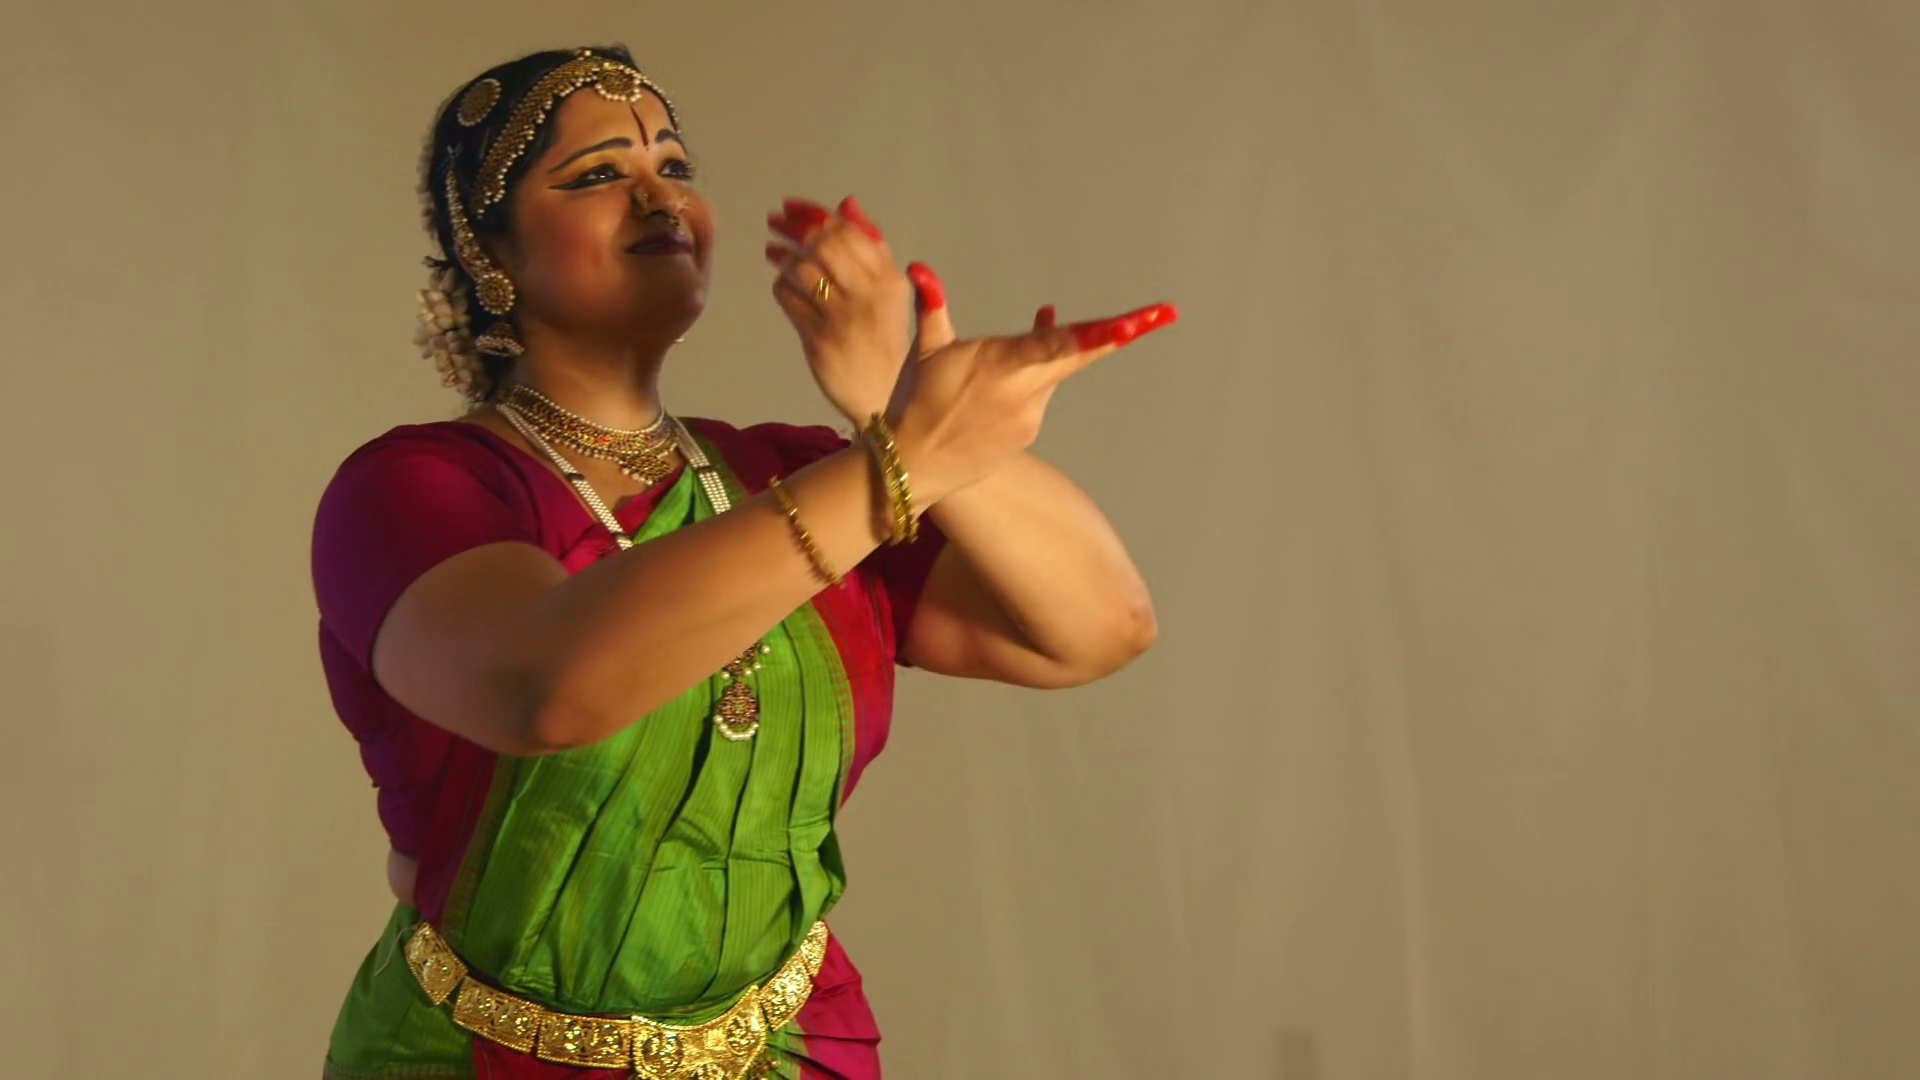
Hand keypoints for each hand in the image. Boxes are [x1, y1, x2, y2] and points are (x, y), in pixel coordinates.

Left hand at [766, 197, 913, 423]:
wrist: (883, 394)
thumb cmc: (886, 338)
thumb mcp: (891, 291)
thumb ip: (873, 247)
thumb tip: (846, 204)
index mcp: (890, 280)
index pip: (848, 232)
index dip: (815, 214)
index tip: (793, 206)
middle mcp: (869, 296)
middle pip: (823, 245)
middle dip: (793, 228)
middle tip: (775, 222)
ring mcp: (843, 319)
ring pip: (803, 270)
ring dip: (783, 256)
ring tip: (773, 251)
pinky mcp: (820, 341)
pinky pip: (790, 301)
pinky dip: (781, 287)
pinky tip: (781, 283)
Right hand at [886, 263, 1175, 504]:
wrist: (914, 465)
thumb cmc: (912, 401)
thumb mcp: (924, 351)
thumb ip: (932, 308)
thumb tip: (920, 268)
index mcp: (999, 363)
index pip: (1055, 345)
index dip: (1094, 335)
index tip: (1129, 327)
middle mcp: (1022, 390)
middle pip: (1080, 356)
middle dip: (1120, 333)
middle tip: (1163, 312)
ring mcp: (1030, 415)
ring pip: (1054, 371)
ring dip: (1055, 348)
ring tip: (1046, 315)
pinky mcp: (1029, 430)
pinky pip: (1042, 390)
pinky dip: (1037, 373)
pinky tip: (1014, 369)